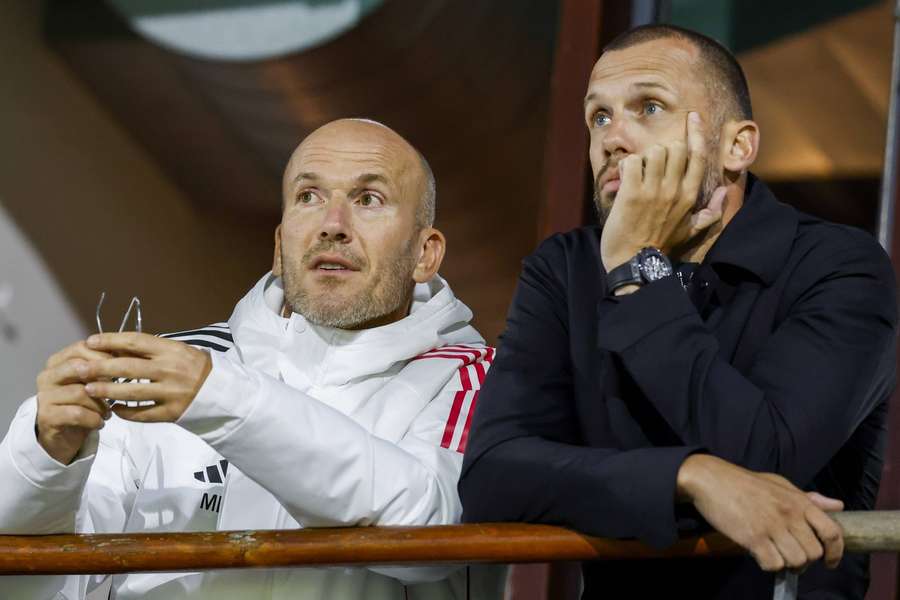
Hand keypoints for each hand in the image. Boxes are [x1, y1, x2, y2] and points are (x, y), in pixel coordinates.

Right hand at [35, 341, 112, 464]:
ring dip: (101, 404)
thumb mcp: (93, 382)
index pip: (81, 347)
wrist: (66, 436)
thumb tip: (128, 351)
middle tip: (117, 390)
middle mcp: (47, 376)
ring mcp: (44, 396)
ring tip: (107, 412)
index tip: (122, 365)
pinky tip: (100, 422)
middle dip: (103, 378)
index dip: (105, 355)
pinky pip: (76, 413)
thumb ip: (104, 366)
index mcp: (57, 361)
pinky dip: (94, 419)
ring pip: (80, 392)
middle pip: (78, 367)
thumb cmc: (83, 404)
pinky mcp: (47, 416)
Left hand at [81, 333, 211, 422]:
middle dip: (99, 367)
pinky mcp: (172, 413)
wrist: (223, 392)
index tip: (90, 341)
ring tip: (88, 389)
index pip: (135, 342)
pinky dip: (126, 412)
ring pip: (131, 393)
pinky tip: (114, 409)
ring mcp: (171, 392)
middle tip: (78, 368)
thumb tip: (117, 348)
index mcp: (171, 350)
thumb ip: (152, 351)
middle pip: (127, 367)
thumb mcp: (179, 351)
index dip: (110, 341)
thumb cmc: (197, 367)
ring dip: (106, 391)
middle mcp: (170, 370)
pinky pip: (142, 414)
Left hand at [600, 112, 726, 271]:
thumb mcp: (690, 232)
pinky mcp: (631, 194)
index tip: (692, 117)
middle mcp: (674, 190)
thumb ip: (710, 213)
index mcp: (690, 196)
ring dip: (643, 158)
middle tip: (651, 166)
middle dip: (663, 150)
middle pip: (675, 148)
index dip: (696, 132)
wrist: (635, 264)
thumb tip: (725, 195)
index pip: (698, 155)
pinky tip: (624, 179)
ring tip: (637, 174)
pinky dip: (625, 166)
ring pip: (653, 151)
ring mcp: (653, 192)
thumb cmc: (660, 246)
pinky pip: (631, 162)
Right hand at [677, 454, 843, 571]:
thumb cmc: (745, 482)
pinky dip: (769, 564)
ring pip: (796, 561)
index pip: (832, 532)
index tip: (830, 561)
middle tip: (792, 556)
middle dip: (805, 560)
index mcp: (798, 501)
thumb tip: (838, 506)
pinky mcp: (753, 537)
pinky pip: (773, 564)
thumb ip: (808, 498)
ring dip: (787, 564)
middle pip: (814, 553)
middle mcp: (789, 514)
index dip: (836, 552)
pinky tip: (760, 554)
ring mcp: (771, 526)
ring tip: (776, 555)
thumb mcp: (779, 484)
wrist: (711, 479)